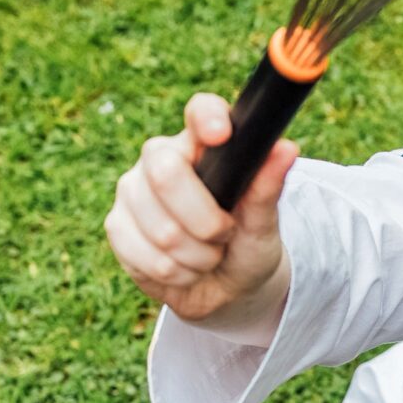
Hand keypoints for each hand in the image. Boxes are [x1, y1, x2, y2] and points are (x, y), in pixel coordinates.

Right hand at [105, 91, 300, 328]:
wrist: (226, 291)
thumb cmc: (248, 246)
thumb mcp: (265, 223)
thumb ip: (267, 188)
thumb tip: (286, 148)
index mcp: (203, 145)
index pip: (200, 111)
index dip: (206, 117)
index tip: (221, 135)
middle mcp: (161, 158)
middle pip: (166, 173)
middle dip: (205, 221)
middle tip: (224, 234)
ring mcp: (133, 190)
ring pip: (162, 229)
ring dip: (198, 257)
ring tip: (208, 255)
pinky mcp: (116, 225)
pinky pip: (146, 256)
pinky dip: (176, 273)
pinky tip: (184, 269)